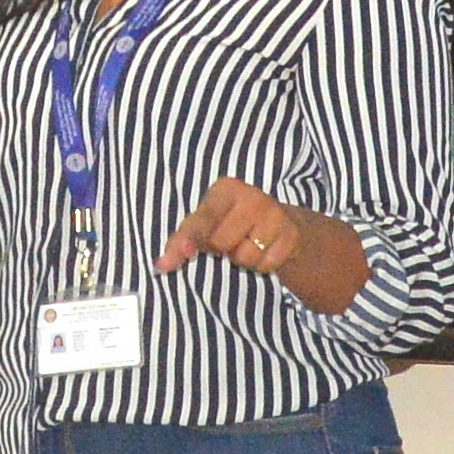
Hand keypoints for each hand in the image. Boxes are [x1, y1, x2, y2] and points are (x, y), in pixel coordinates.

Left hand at [159, 180, 357, 313]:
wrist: (279, 222)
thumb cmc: (230, 221)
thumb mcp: (202, 224)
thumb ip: (181, 241)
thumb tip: (161, 265)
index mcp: (226, 188)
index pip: (201, 222)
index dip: (187, 243)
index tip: (166, 264)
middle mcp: (253, 196)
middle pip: (221, 243)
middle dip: (222, 250)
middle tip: (229, 241)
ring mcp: (275, 214)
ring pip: (246, 257)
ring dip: (243, 259)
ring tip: (247, 243)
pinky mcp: (292, 234)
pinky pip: (267, 264)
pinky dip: (263, 264)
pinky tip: (264, 249)